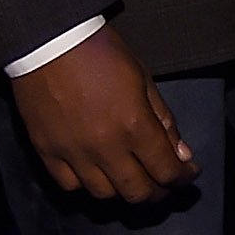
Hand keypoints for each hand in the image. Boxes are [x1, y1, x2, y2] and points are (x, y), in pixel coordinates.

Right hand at [10, 25, 196, 202]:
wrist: (49, 40)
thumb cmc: (100, 52)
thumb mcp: (143, 79)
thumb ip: (163, 120)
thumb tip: (181, 154)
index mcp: (134, 125)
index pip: (167, 171)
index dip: (183, 178)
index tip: (188, 174)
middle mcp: (105, 146)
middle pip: (138, 192)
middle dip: (158, 193)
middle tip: (164, 184)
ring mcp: (73, 152)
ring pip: (104, 194)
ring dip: (123, 191)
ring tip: (132, 179)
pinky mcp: (46, 151)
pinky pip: (69, 185)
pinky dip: (86, 184)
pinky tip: (96, 173)